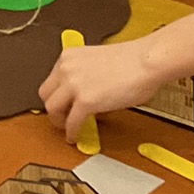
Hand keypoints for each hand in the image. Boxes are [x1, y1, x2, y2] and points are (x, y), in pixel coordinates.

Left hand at [39, 40, 169, 140]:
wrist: (147, 61)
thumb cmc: (134, 61)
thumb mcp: (98, 62)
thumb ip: (87, 76)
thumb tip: (88, 95)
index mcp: (69, 57)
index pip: (52, 80)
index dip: (57, 95)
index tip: (62, 103)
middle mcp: (66, 69)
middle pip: (46, 94)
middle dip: (53, 108)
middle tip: (62, 117)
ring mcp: (74, 85)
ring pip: (52, 109)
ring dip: (59, 121)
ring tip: (67, 128)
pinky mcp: (85, 101)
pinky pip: (71, 122)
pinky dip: (71, 132)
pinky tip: (75, 136)